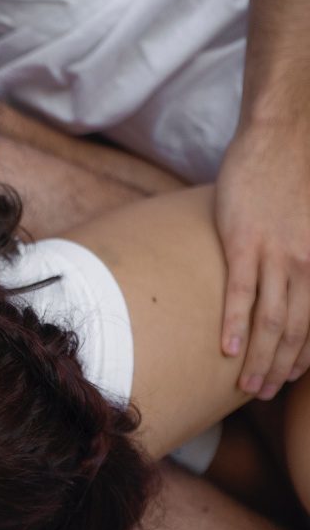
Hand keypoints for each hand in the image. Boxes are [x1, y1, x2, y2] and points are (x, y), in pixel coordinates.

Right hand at [215, 121, 309, 397]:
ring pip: (270, 321)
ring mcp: (276, 255)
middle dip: (281, 367)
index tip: (290, 378)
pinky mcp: (244, 244)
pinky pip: (240, 294)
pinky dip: (235, 325)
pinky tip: (228, 350)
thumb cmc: (301, 176)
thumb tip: (296, 278)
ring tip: (248, 386)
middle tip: (264, 393)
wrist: (286, 136)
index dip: (305, 355)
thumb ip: (309, 256)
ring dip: (260, 359)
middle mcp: (309, 265)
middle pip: (295, 330)